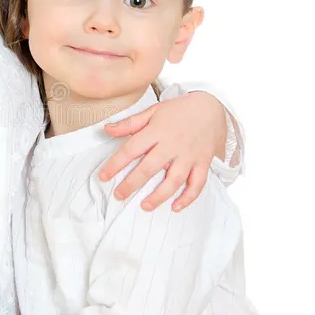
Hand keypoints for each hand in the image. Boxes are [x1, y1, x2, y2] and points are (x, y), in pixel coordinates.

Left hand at [100, 91, 226, 211]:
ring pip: (174, 180)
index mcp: (157, 131)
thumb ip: (130, 123)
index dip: (115, 164)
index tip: (103, 176)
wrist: (211, 107)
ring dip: (159, 196)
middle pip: (149, 168)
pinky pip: (197, 184)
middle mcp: (173, 145)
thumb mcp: (153, 111)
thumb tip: (107, 130)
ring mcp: (189, 155)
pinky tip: (175, 207)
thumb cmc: (178, 110)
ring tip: (145, 206)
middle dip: (132, 184)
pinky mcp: (202, 163)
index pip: (132, 149)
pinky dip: (188, 197)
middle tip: (119, 195)